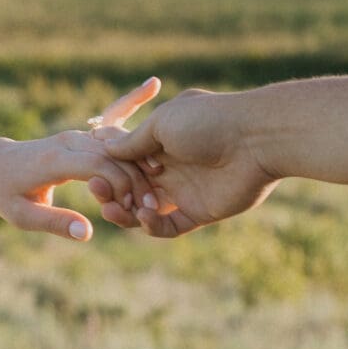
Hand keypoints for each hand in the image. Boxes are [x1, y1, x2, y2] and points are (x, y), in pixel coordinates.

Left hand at [0, 78, 161, 238]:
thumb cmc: (5, 194)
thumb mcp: (22, 216)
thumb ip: (54, 223)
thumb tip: (87, 233)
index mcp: (53, 159)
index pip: (98, 164)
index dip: (121, 185)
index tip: (131, 209)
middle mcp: (67, 141)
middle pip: (114, 155)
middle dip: (136, 181)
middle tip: (150, 209)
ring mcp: (76, 137)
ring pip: (118, 149)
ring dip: (137, 173)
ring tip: (148, 202)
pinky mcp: (82, 138)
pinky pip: (114, 147)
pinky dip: (131, 164)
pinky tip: (143, 186)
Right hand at [87, 87, 277, 237]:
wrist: (255, 139)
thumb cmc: (208, 121)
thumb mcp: (162, 123)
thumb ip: (133, 142)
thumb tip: (106, 149)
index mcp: (162, 141)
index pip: (126, 161)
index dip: (108, 168)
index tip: (92, 171)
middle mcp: (172, 166)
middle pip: (132, 186)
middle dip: (111, 191)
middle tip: (98, 193)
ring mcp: (185, 191)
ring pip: (145, 209)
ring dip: (125, 212)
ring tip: (111, 210)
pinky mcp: (199, 212)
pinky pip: (168, 226)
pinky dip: (151, 225)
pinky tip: (144, 216)